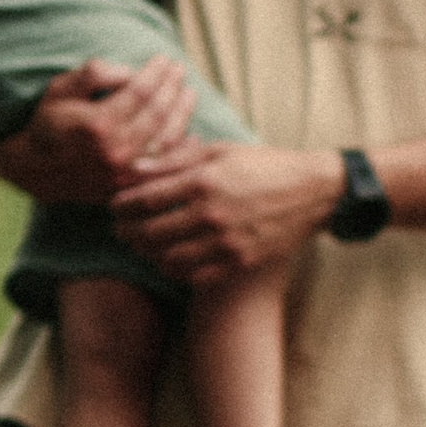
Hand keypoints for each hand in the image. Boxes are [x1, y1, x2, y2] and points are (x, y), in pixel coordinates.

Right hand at [0, 54, 195, 203]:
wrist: (35, 171)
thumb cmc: (48, 123)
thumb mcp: (60, 89)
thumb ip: (93, 74)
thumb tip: (130, 71)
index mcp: (99, 124)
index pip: (140, 92)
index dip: (155, 73)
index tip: (164, 59)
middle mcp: (116, 150)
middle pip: (158, 113)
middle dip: (171, 87)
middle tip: (179, 70)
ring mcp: (126, 172)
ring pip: (166, 139)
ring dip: (182, 114)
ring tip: (188, 93)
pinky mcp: (130, 186)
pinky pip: (163, 166)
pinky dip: (180, 150)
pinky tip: (191, 134)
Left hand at [109, 140, 339, 282]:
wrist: (312, 191)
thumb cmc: (263, 165)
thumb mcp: (219, 151)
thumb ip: (174, 160)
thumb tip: (135, 169)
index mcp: (203, 180)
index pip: (144, 200)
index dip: (120, 206)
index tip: (113, 207)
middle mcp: (212, 214)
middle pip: (149, 233)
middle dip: (127, 233)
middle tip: (120, 230)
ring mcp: (226, 242)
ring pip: (167, 259)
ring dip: (148, 254)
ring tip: (142, 246)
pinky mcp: (239, 262)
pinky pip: (194, 276)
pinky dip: (175, 270)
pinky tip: (170, 260)